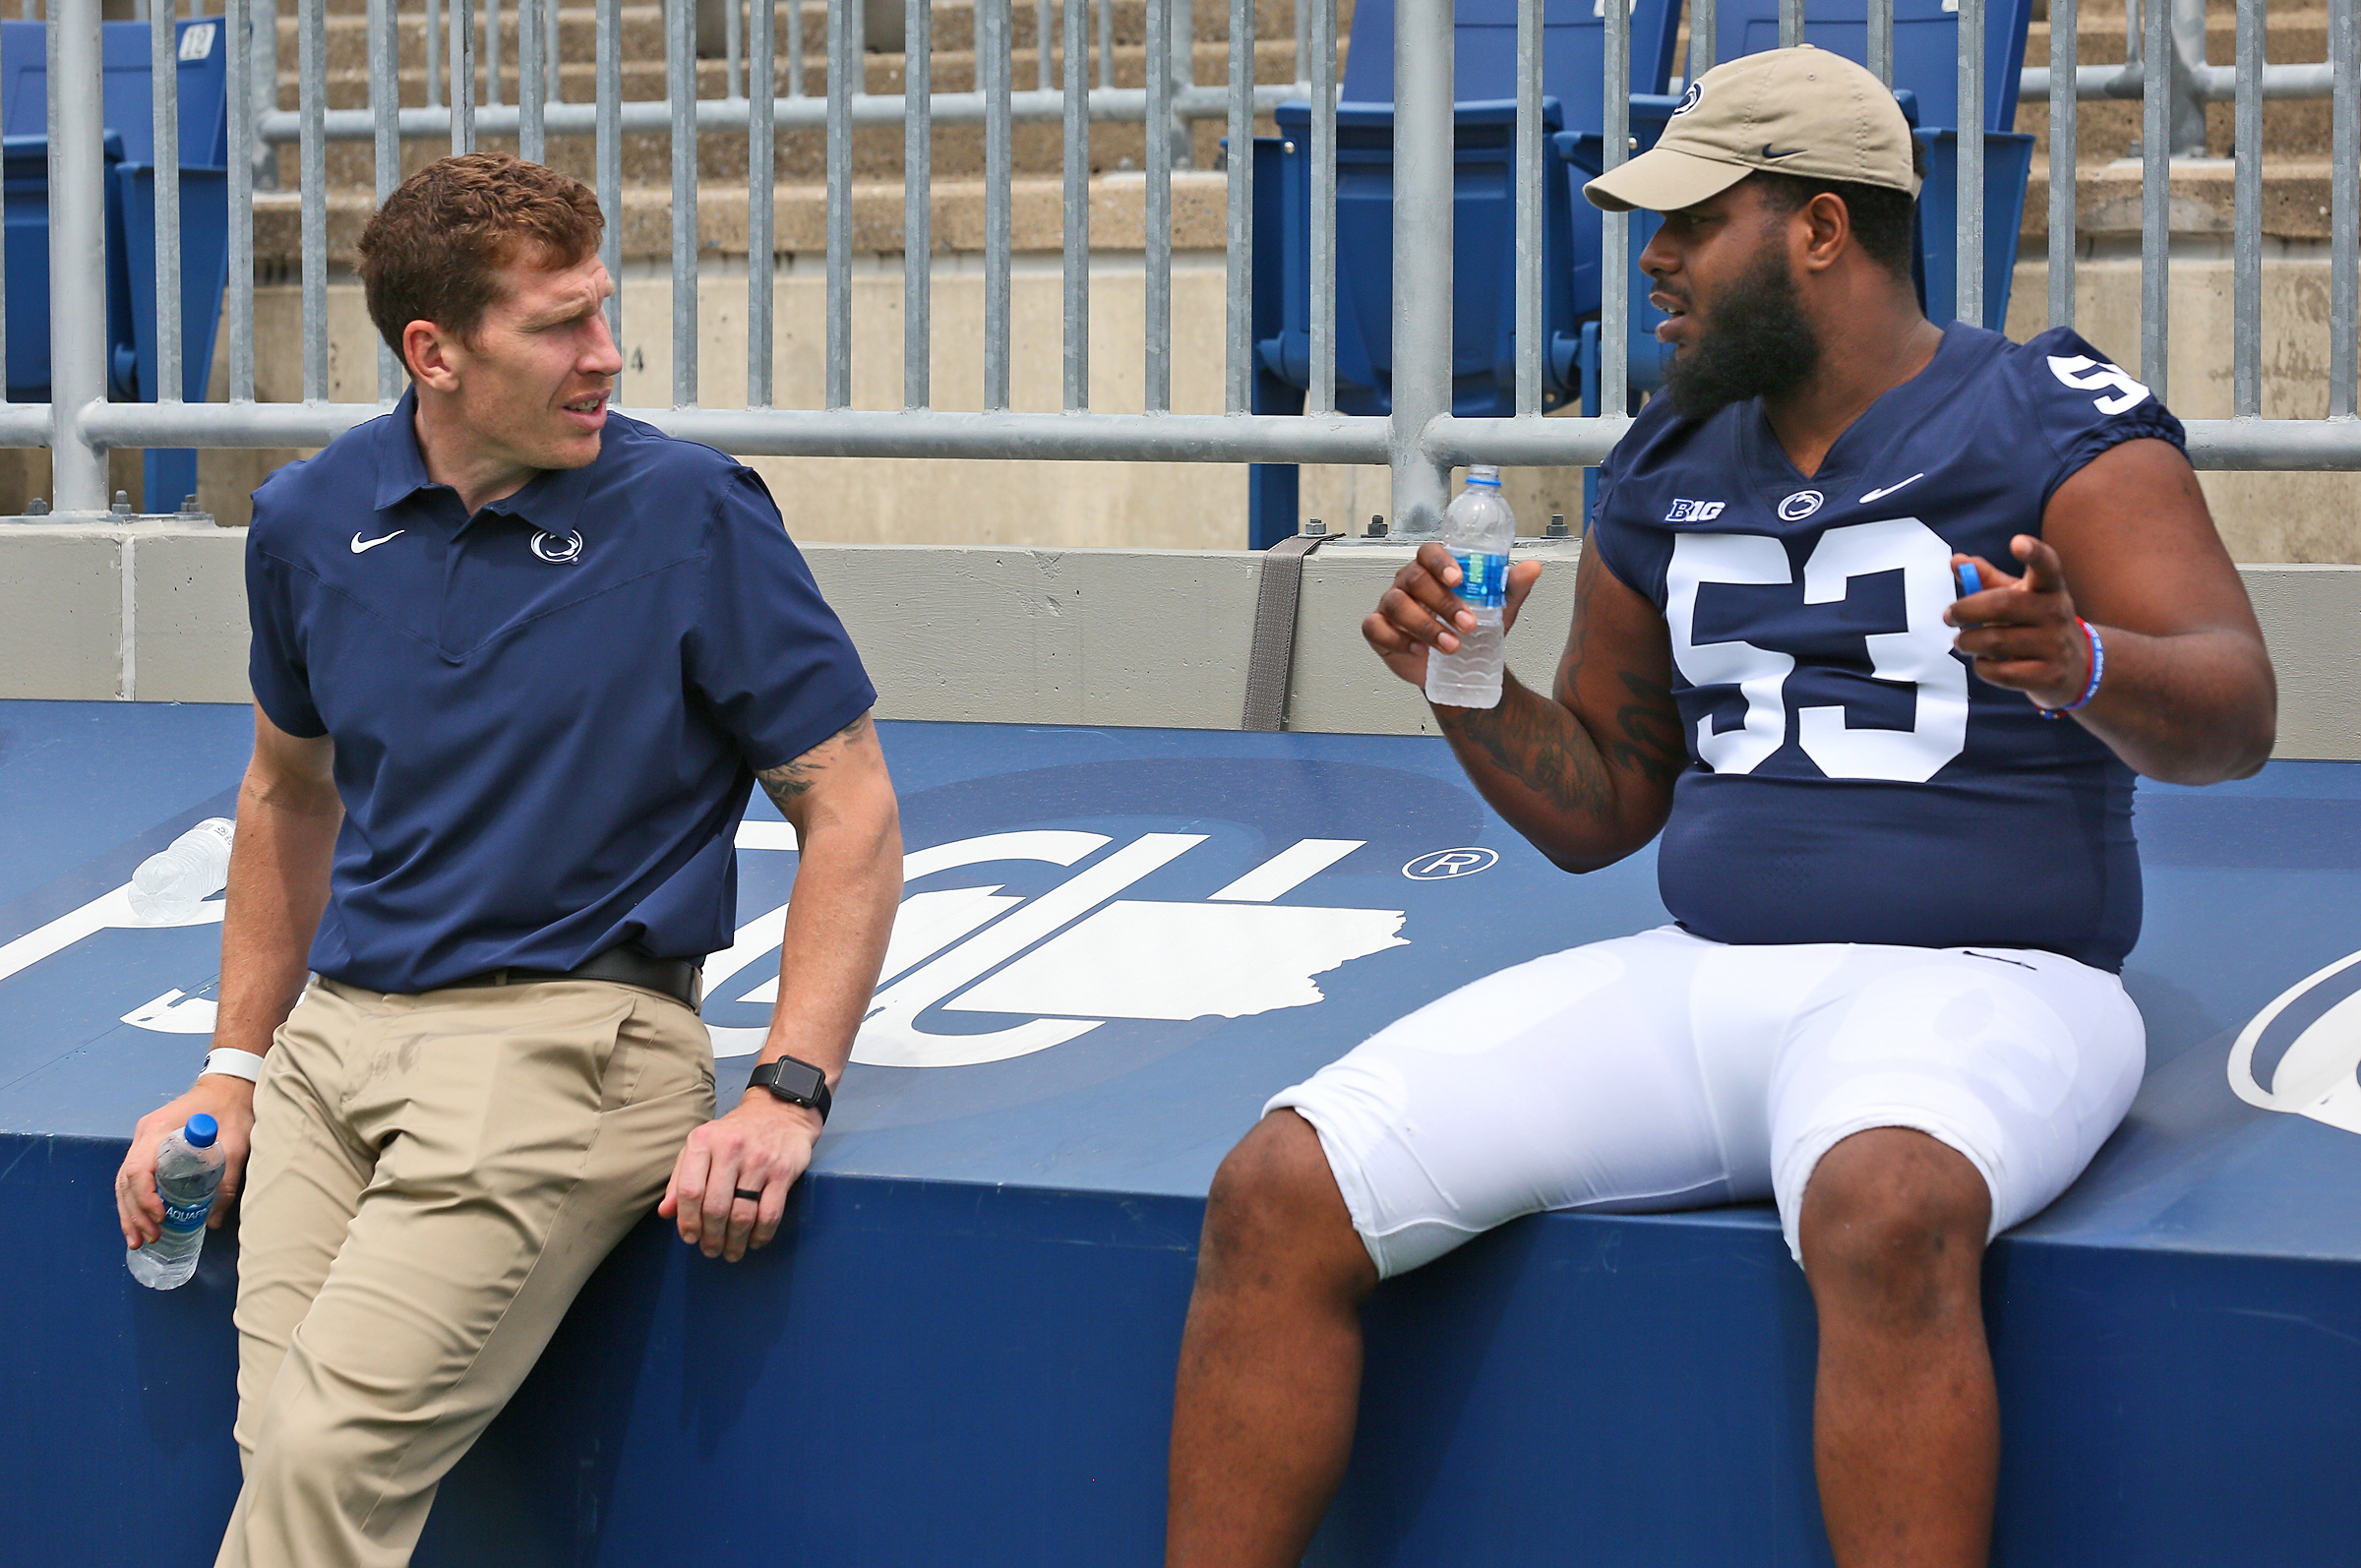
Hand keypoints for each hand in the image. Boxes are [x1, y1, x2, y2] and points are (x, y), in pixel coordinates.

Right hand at [116, 1076, 254, 1248]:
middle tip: (149, 1237)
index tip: (160, 1216)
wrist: (228, 1087)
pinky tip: (139, 1221)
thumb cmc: (231, 1109)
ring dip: (129, 1212)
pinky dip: (134, 1201)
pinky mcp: (150, 1146)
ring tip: (137, 1240)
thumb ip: (226, 1181)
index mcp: (158, 1130)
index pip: (138, 1170)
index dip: (144, 1198)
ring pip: (124, 1182)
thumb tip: (213, 1220)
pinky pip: (133, 1177)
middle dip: (134, 1213)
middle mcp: (144, 1135)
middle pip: (126, 1181)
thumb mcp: (234, 1144)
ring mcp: (143, 1140)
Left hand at [657, 1091, 823, 1261]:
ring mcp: (759, 1160)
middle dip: (711, 1237)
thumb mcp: (701, 1147)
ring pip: (742, 1215)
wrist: (779, 1112)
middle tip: (711, 1250)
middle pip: (715, 1207)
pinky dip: (761, 1235)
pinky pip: (770, 1213)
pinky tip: (754, 1241)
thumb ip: (681, 1179)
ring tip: (731, 1251)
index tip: (689, 1237)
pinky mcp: (783, 1171)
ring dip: (735, 1241)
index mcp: (704, 1142)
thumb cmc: (733, 1135)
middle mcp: (731, 1148)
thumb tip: (666, 1213)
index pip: (690, 1190)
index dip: (687, 1221)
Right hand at [1362, 542, 1545, 688]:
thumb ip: (1512, 587)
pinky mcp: (1379, 629)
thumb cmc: (1473, 630)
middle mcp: (1408, 581)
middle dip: (1443, 603)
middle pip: (1415, 579)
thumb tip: (1533, 568)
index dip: (1440, 562)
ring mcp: (1391, 604)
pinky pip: (1376, 627)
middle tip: (1468, 625)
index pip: (1428, 552)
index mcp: (1434, 569)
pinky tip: (1419, 650)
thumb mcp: (1497, 609)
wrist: (1460, 666)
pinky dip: (1398, 639)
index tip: (1458, 578)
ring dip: (1425, 625)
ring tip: (1451, 645)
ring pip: (1396, 603)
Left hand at [1945, 536, 2091, 710]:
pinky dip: (1983, 668)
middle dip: (1966, 610)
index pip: (2047, 565)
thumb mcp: (2018, 597)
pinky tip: (1983, 663)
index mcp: (2049, 588)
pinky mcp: (2050, 676)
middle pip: (2003, 604)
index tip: (2017, 542)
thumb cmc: (2035, 624)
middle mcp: (2057, 612)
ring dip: (1968, 642)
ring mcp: (2056, 645)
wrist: (2075, 667)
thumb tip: (1956, 561)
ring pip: (1996, 641)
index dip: (2034, 552)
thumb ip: (1986, 579)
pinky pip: (2002, 672)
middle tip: (1949, 616)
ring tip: (1962, 642)